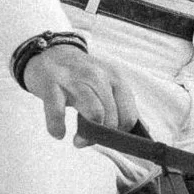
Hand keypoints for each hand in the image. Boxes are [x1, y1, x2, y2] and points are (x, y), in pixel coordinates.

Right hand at [21, 46, 139, 140]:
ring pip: (94, 113)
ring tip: (78, 141)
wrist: (50, 53)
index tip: (108, 139)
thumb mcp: (106, 83)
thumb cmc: (80, 76)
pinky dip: (58, 127)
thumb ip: (123, 105)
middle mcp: (98, 76)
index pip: (129, 115)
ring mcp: (75, 79)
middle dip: (102, 137)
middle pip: (112, 117)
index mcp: (115, 78)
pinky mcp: (52, 84)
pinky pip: (58, 111)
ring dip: (86, 135)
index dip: (120, 134)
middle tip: (88, 141)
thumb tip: (143, 131)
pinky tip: (59, 133)